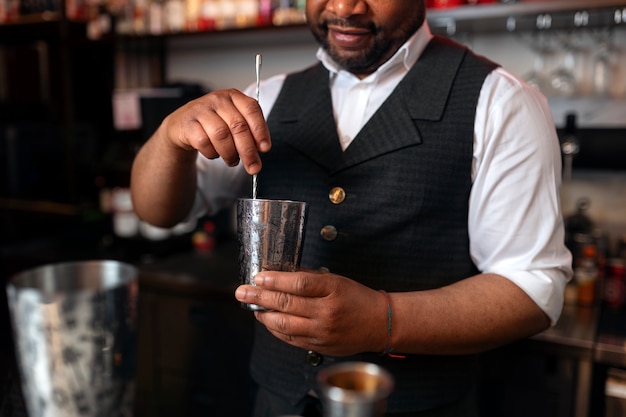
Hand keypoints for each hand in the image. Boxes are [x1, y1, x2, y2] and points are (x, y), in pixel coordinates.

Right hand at [162, 89, 270, 174]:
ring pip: (221, 135)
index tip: (265, 148)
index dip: (260, 130)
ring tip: (232, 161)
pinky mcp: (188, 124)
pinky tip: (214, 153)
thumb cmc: (213, 124)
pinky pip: (204, 142)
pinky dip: (212, 153)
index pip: (251, 109)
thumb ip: (249, 131)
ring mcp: (201, 110)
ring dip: (230, 154)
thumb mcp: (233, 122)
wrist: (183, 125)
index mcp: (234, 96)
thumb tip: (260, 149)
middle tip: (253, 167)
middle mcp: (218, 100)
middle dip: (248, 150)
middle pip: (238, 126)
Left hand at [234, 270, 386, 355]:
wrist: (380, 323)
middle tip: (242, 292)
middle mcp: (327, 312)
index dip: (276, 280)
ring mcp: (322, 331)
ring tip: (251, 307)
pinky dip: (276, 329)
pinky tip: (267, 321)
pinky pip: (291, 338)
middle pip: (287, 303)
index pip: (299, 284)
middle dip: (259, 297)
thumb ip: (310, 279)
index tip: (259, 277)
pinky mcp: (319, 346)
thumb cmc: (357, 299)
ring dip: (264, 315)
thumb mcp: (337, 280)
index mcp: (333, 289)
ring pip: (285, 324)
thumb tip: (280, 276)